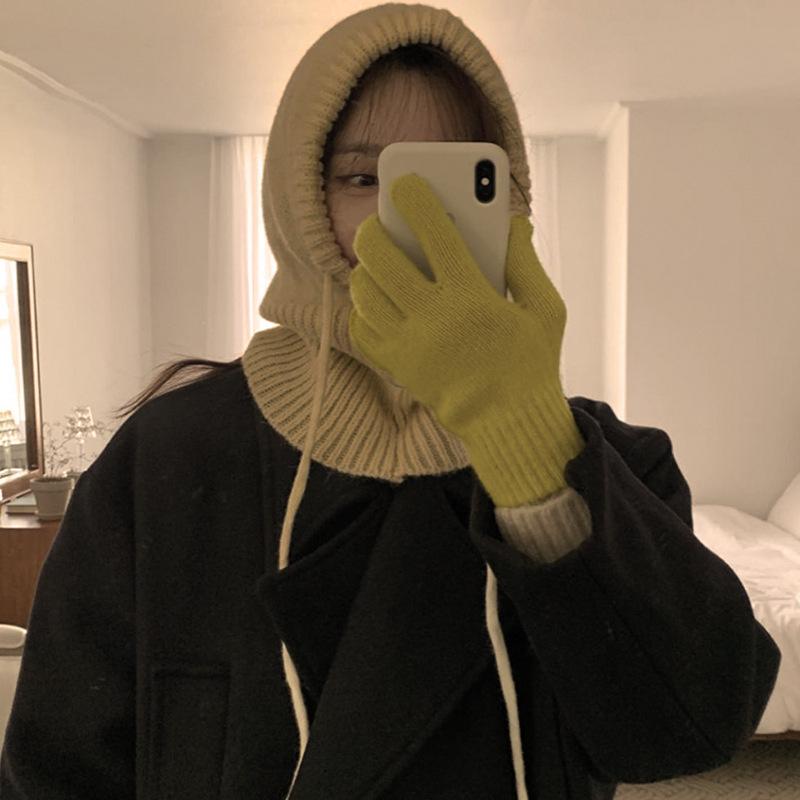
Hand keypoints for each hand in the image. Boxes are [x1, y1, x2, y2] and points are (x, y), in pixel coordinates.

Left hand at [347, 172, 567, 439]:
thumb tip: (512, 219)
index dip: (416, 199)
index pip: (434, 233)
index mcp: (472, 298)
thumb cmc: (531, 363)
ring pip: (363, 290)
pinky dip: (361, 307)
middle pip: (380, 257)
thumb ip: (526, 261)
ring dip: (365, 267)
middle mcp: (432, 319)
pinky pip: (360, 328)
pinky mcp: (396, 366)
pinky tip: (376, 298)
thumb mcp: (546, 310)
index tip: (407, 183)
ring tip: (378, 259)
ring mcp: (407, 345)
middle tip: (380, 221)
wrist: (508, 425)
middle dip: (373, 228)